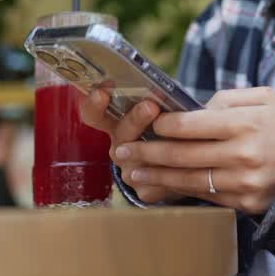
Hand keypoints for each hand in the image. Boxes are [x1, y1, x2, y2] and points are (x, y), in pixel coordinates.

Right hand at [80, 89, 184, 204]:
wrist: (178, 162)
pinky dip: (168, 175)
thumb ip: (156, 97)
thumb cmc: (166, 124)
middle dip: (135, 119)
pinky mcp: (146, 190)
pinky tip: (180, 169)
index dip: (94, 103)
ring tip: (171, 137)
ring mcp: (129, 170)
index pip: (94, 114)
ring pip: (136, 162)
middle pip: (120, 134)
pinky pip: (154, 184)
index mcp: (115, 123)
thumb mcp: (158, 107)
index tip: (102, 91)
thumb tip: (164, 84)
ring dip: (152, 149)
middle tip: (150, 106)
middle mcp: (119, 147)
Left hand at [110, 87, 274, 214]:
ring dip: (156, 178)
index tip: (149, 124)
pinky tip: (159, 188)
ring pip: (190, 180)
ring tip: (132, 173)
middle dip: (148, 153)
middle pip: (184, 156)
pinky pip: (205, 197)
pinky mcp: (246, 203)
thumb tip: (190, 113)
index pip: (193, 126)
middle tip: (122, 152)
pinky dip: (178, 192)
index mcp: (247, 124)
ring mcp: (245, 183)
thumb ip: (226, 100)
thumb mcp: (263, 97)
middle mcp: (245, 155)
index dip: (165, 126)